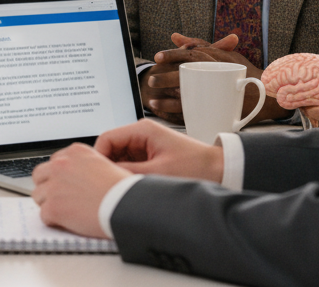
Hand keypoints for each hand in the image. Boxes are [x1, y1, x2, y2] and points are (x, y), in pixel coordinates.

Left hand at [31, 142, 127, 238]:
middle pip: (40, 175)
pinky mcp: (53, 207)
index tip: (65, 184)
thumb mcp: (105, 164)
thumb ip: (86, 165)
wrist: (125, 206)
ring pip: (38, 195)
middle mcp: (61, 165)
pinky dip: (53, 220)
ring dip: (49, 204)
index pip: (54, 162)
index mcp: (75, 152)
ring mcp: (54, 186)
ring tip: (65, 211)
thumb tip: (78, 176)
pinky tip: (67, 222)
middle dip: (47, 186)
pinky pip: (43, 215)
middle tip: (59, 198)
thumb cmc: (122, 189)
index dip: (59, 175)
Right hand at [94, 119, 224, 181]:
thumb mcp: (158, 172)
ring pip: (118, 158)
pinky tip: (132, 187)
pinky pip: (129, 164)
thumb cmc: (196, 167)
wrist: (221, 170)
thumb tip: (103, 176)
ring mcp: (145, 145)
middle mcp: (141, 134)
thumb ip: (127, 172)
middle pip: (110, 148)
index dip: (97, 157)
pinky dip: (127, 175)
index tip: (96, 176)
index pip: (105, 138)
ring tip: (123, 188)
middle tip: (108, 186)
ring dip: (118, 172)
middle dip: (107, 166)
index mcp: (142, 129)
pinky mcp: (150, 156)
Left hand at [145, 33, 288, 123]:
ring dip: (167, 99)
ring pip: (188, 97)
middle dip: (166, 78)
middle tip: (152, 79)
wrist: (270, 93)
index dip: (172, 55)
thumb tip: (175, 36)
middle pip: (187, 76)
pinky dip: (177, 113)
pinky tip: (165, 112)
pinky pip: (196, 114)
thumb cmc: (245, 71)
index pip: (192, 54)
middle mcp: (219, 74)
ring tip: (153, 99)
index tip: (158, 57)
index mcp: (219, 59)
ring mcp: (219, 95)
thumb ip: (199, 44)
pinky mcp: (219, 111)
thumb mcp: (224, 54)